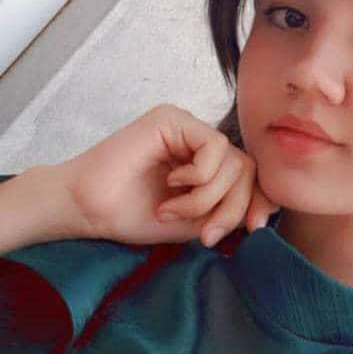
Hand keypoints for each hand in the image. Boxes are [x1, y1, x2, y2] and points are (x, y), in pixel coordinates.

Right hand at [60, 103, 277, 247]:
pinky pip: (213, 147)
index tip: (254, 229)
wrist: (87, 209)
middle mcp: (199, 141)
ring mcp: (187, 127)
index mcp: (205, 163)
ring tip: (172, 210)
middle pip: (246, 170)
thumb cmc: (131, 214)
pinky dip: (199, 176)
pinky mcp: (173, 119)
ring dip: (207, 197)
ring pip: (234, 161)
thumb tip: (263, 214)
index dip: (259, 201)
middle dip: (232, 208)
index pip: (250, 176)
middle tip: (204, 234)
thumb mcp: (192, 221)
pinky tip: (171, 183)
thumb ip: (225, 212)